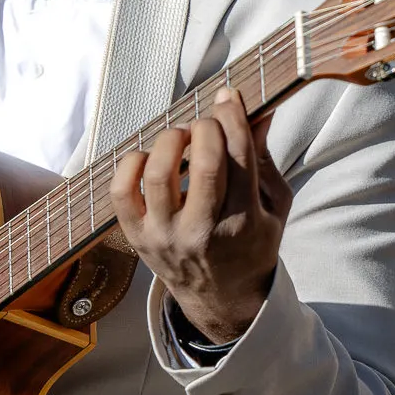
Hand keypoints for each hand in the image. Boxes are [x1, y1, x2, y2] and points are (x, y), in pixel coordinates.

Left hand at [111, 87, 292, 344]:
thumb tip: (260, 109)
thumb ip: (264, 158)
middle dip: (205, 127)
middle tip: (206, 122)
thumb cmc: (250, 242)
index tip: (227, 96)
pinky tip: (148, 156)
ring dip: (169, 140)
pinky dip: (130, 163)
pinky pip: (121, 192)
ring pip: (159, 174)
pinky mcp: (138, 237)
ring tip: (179, 136)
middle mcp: (203, 231)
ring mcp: (166, 235)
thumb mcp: (273, 205)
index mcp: (245, 221)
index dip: (232, 116)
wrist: (221, 298)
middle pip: (204, 164)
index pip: (239, 157)